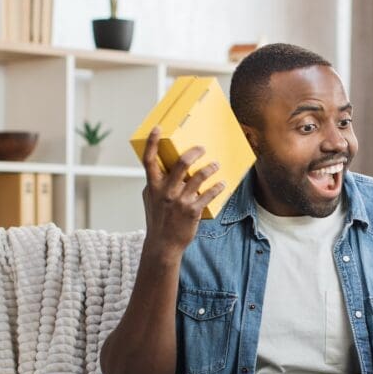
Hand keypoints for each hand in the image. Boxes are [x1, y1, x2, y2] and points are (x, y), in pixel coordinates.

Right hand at [140, 126, 224, 257]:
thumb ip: (155, 183)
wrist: (163, 245)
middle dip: (195, 152)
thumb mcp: (150, 199)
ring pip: (199, 176)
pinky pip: (209, 194)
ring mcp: (180, 201)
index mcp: (153, 186)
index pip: (149, 160)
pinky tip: (222, 183)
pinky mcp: (193, 211)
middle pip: (181, 163)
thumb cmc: (157, 220)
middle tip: (202, 148)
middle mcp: (166, 191)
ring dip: (211, 168)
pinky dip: (218, 187)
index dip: (152, 142)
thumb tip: (161, 168)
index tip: (158, 128)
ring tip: (216, 165)